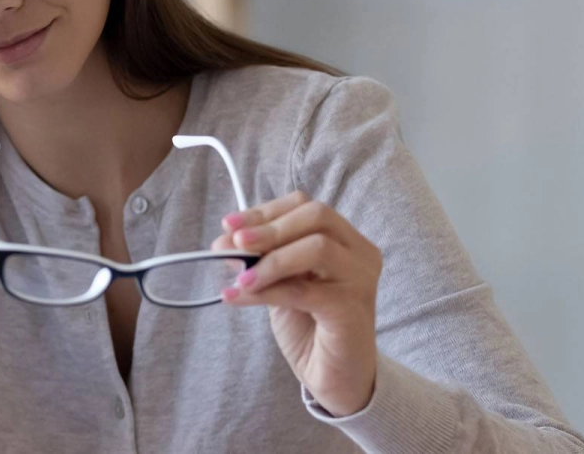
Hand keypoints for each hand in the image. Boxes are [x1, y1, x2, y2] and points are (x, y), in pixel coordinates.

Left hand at [210, 191, 382, 415]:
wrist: (334, 376)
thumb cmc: (309, 325)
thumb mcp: (279, 282)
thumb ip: (259, 259)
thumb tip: (223, 241)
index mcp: (345, 239)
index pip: (306, 207)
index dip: (265, 211)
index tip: (228, 225)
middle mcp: (360, 253)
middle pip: (317, 216)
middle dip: (269, 227)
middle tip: (234, 243)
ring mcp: (360, 280)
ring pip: (317, 247)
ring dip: (270, 259)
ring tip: (239, 277)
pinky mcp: (352, 310)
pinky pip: (304, 290)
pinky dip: (267, 290)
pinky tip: (239, 296)